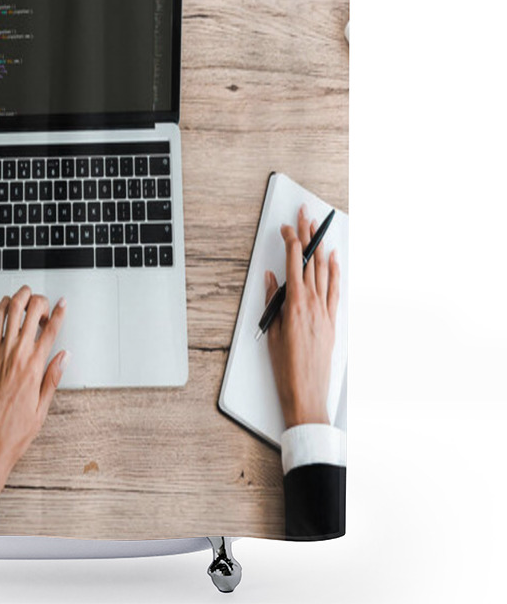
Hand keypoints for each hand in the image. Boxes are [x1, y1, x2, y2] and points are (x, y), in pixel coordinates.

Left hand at [0, 286, 68, 492]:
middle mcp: (17, 355)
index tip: (63, 303)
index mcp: (34, 367)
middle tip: (46, 308)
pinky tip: (9, 308)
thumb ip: (54, 376)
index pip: (51, 329)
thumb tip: (64, 355)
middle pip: (31, 311)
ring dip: (21, 297)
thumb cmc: (16, 428)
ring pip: (11, 310)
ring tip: (29, 299)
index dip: (59, 311)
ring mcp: (0, 352)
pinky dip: (2, 308)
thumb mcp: (44, 406)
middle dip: (41, 301)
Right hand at [265, 204, 339, 428]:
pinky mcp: (332, 321)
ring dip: (321, 247)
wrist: (306, 393)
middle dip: (307, 234)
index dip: (290, 240)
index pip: (293, 261)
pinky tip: (333, 259)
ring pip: (324, 271)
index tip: (285, 228)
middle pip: (311, 260)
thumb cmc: (286, 367)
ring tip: (318, 229)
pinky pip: (335, 289)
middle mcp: (313, 303)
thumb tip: (272, 279)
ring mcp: (325, 311)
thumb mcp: (272, 331)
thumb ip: (272, 301)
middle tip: (305, 215)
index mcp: (295, 303)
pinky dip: (334, 271)